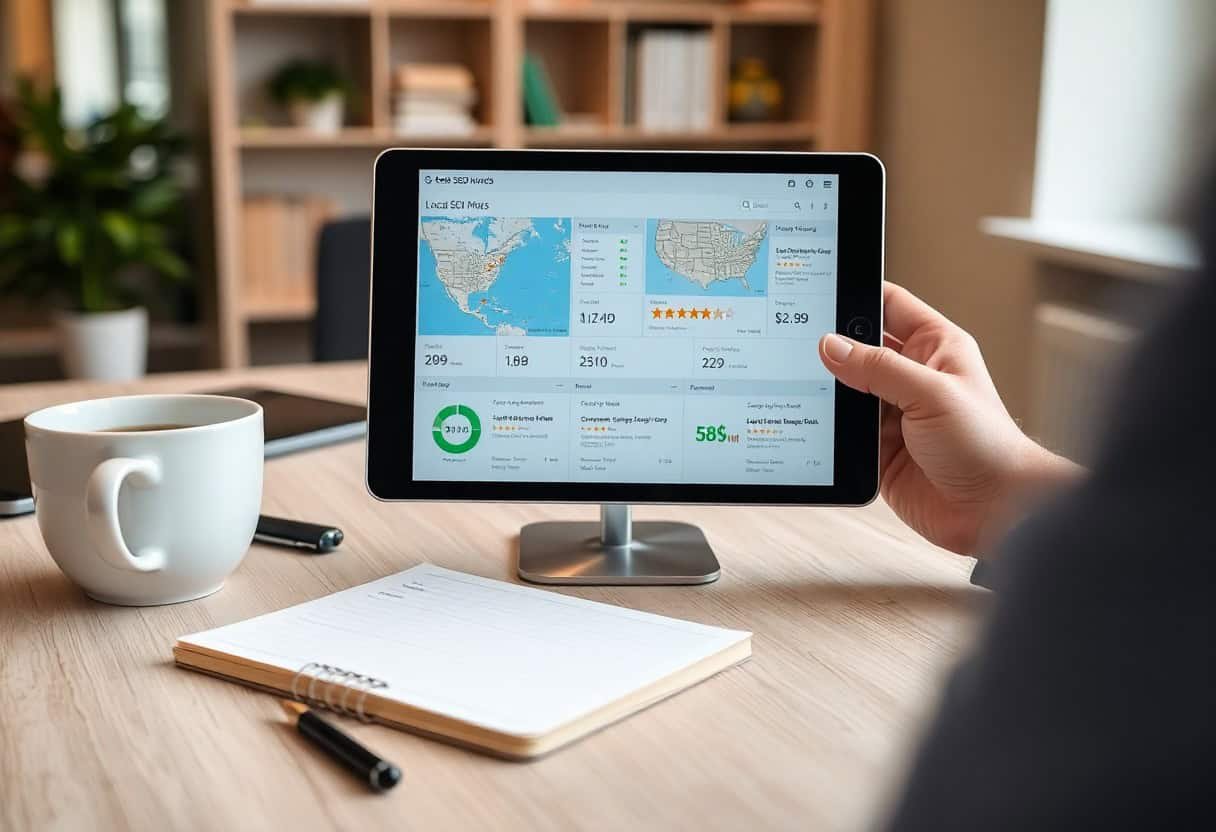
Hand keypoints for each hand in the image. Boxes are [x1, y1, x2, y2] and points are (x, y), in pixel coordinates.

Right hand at [818, 283, 1078, 555]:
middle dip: (831, 345)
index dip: (856, 294)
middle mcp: (912, 376)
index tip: (819, 292)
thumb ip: (880, 368)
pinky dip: (825, 426)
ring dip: (826, 389)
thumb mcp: (932, 393)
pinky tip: (809, 420)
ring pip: (845, 390)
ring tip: (797, 381)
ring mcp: (893, 412)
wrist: (994, 511)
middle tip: (795, 341)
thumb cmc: (987, 446)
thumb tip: (833, 346)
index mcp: (935, 347)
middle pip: (859, 347)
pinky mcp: (878, 448)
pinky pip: (842, 430)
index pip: (888, 305)